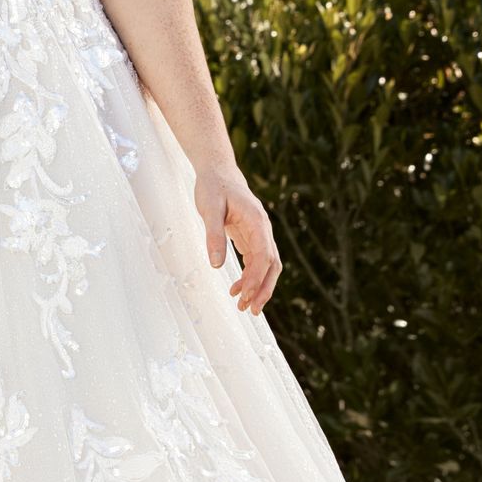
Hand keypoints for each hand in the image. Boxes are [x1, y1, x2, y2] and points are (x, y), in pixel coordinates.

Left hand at [195, 163, 280, 315]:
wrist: (219, 172)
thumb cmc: (213, 187)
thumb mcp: (209, 208)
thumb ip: (214, 235)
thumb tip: (215, 265)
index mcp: (257, 221)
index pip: (263, 255)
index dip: (256, 278)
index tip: (245, 295)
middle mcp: (263, 229)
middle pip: (272, 264)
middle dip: (263, 288)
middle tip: (250, 310)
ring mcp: (259, 234)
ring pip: (267, 265)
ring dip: (259, 286)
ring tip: (244, 306)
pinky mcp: (251, 237)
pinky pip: (256, 261)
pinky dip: (250, 277)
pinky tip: (238, 289)